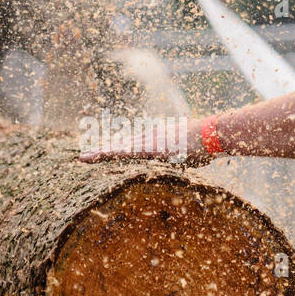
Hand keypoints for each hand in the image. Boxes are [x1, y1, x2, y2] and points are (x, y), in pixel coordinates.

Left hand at [78, 117, 213, 165]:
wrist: (211, 135)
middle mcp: (148, 138)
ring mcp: (149, 142)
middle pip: (120, 147)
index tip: (102, 154)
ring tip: (84, 158)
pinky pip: (128, 152)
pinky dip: (113, 154)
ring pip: (120, 149)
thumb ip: (182, 157)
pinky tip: (100, 156)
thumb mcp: (189, 154)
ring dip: (101, 154)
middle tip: (83, 158)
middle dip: (101, 152)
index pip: (131, 147)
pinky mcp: (151, 147)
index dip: (115, 151)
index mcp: (155, 140)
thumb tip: (189, 160)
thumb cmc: (205, 145)